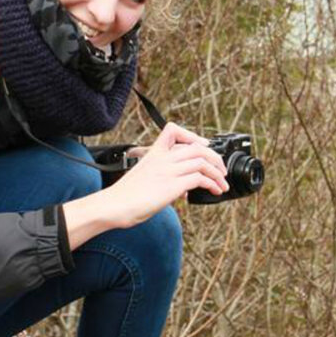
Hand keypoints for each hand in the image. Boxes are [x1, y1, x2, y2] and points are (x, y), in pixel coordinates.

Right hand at [103, 123, 228, 227]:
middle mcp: (162, 159)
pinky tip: (214, 191)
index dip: (192, 136)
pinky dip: (212, 184)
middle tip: (220, 170)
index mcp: (153, 153)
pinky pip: (200, 178)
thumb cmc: (124, 197)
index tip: (202, 146)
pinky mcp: (172, 186)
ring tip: (222, 183)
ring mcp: (168, 171)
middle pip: (197, 147)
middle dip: (215, 158)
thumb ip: (163, 178)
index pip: (173, 130)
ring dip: (217, 173)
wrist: (113, 206)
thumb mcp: (144, 178)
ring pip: (202, 162)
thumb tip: (182, 190)